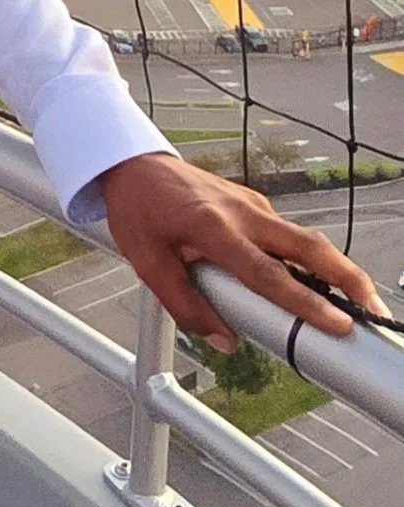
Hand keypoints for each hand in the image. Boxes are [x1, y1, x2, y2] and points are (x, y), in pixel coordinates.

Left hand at [101, 152, 387, 351]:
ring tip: (358, 304)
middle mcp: (243, 214)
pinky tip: (314, 283)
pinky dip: (307, 259)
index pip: (268, 274)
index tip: (338, 324)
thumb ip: (184, 304)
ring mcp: (252, 206)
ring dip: (335, 269)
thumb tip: (224, 341)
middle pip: (309, 247)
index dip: (305, 302)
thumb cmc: (137, 211)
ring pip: (304, 239)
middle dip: (348, 279)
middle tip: (374, 311)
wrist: (133, 164)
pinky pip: (286, 235)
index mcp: (214, 228)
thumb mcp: (146, 262)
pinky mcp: (254, 205)